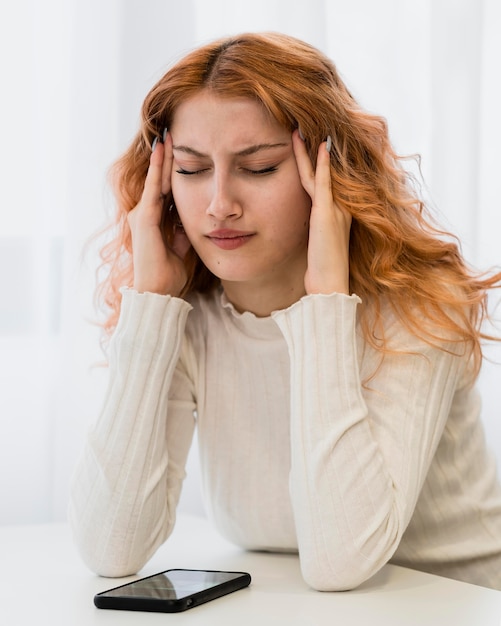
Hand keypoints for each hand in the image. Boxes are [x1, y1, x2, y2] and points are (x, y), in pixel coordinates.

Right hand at [127, 132, 190, 295]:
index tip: (179, 150)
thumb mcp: (181, 247)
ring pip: (155, 180)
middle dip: (165, 158)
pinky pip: (154, 188)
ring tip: (167, 135)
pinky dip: (159, 170)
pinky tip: (164, 152)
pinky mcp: (144, 219)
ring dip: (161, 158)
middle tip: (170, 133)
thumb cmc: (168, 274)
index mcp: (153, 221)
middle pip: (158, 181)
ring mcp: (141, 215)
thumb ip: (182, 232)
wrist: (157, 292)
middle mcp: (143, 214)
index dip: (171, 170)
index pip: (163, 190)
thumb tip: (191, 220)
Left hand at [292, 130, 351, 294]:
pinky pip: (324, 183)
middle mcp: (339, 206)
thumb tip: (311, 226)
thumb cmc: (322, 269)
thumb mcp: (318, 244)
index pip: (323, 181)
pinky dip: (322, 165)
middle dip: (312, 150)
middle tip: (303, 126)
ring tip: (300, 130)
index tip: (308, 143)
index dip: (315, 162)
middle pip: (323, 172)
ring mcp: (335, 208)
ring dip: (311, 151)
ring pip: (320, 172)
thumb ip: (316, 230)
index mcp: (336, 212)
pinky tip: (319, 147)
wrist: (329, 284)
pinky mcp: (327, 214)